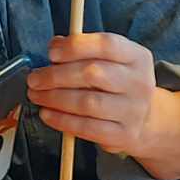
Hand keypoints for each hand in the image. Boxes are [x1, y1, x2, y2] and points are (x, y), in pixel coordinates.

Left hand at [28, 32, 159, 157]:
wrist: (145, 120)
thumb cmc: (117, 85)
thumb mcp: (109, 61)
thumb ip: (83, 49)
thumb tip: (55, 45)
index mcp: (137, 57)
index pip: (107, 45)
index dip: (76, 46)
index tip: (51, 53)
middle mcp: (139, 82)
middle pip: (94, 73)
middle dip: (57, 75)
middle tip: (34, 79)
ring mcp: (133, 110)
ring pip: (87, 102)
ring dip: (54, 98)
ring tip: (36, 95)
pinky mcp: (123, 134)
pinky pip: (87, 127)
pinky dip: (62, 121)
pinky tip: (47, 114)